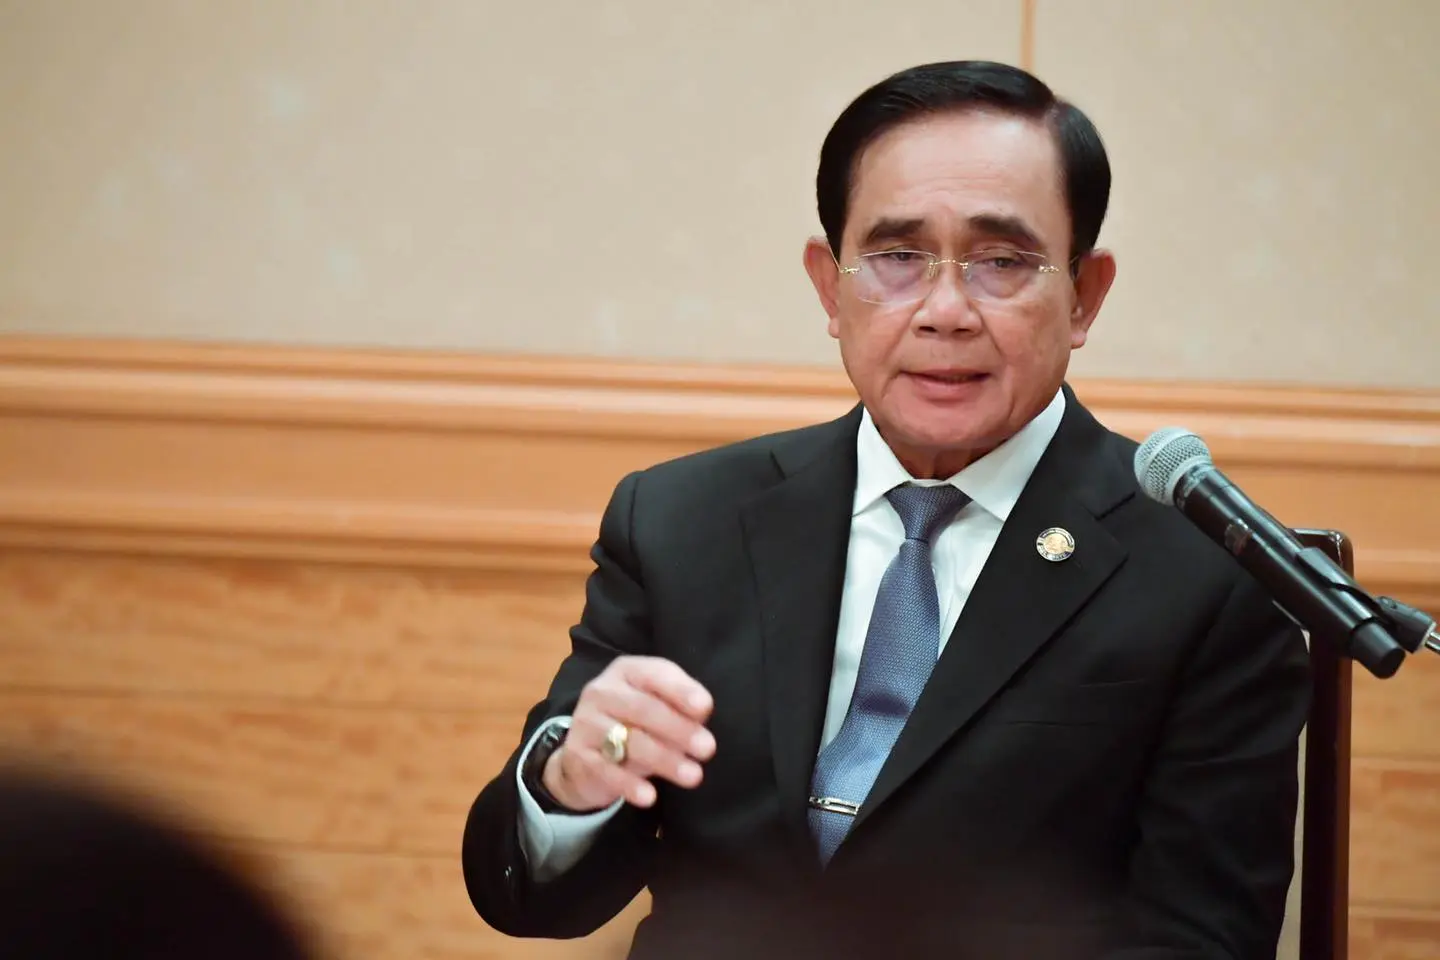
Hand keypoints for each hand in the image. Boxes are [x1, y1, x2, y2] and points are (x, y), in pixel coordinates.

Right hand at [543, 655, 714, 811]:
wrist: (585, 755)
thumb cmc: (633, 723)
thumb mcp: (655, 705)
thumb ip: (678, 704)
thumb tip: (701, 712)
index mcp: (627, 671)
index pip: (655, 675)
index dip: (681, 691)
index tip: (705, 709)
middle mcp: (603, 691)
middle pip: (644, 709)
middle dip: (679, 729)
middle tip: (708, 749)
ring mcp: (587, 722)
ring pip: (630, 741)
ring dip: (665, 759)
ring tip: (693, 775)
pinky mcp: (578, 755)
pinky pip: (607, 771)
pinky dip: (629, 785)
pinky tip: (650, 797)